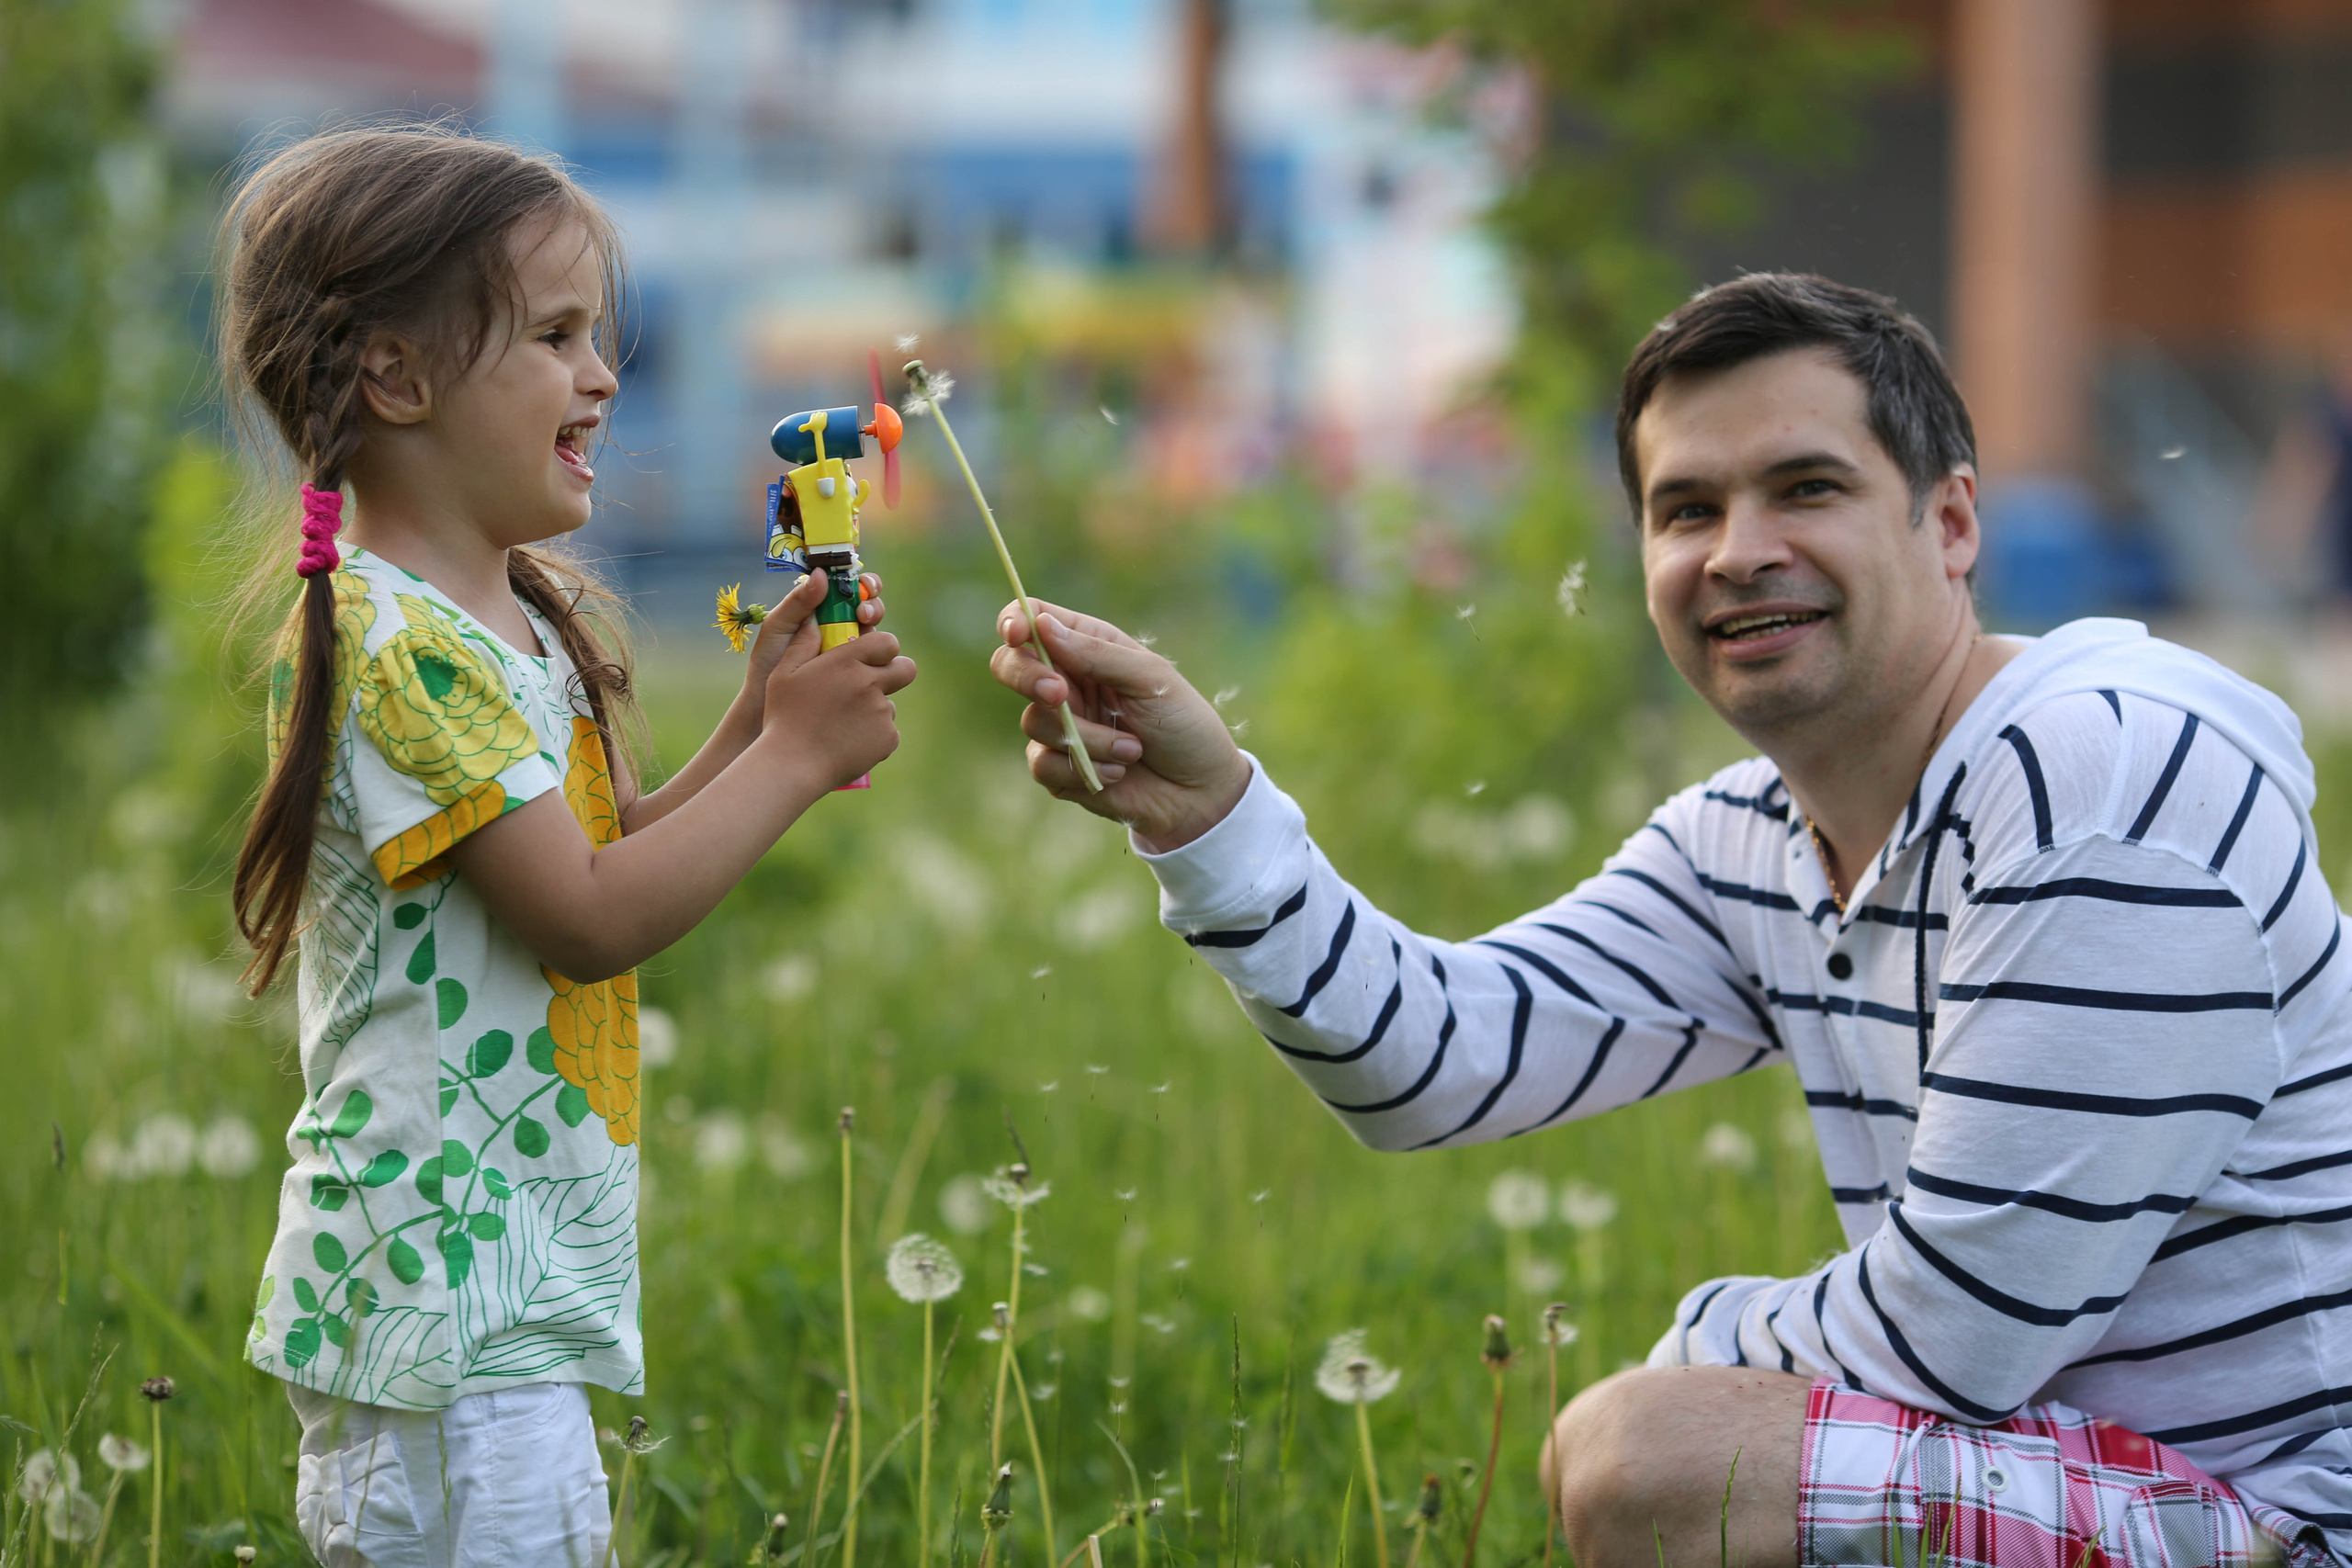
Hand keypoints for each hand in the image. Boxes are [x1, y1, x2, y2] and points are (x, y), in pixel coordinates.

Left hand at [741, 571, 887, 694]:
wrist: (768, 710)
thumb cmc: (768, 665)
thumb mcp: (777, 628)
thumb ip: (798, 602)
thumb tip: (822, 573)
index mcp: (821, 612)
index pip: (848, 588)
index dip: (860, 582)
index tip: (860, 584)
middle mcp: (840, 628)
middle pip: (869, 606)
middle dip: (873, 602)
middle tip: (863, 612)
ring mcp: (852, 651)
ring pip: (876, 632)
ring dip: (876, 625)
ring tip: (865, 630)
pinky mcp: (860, 674)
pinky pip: (878, 660)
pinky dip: (880, 654)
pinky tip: (871, 654)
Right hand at [761, 596, 916, 790]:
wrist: (793, 765)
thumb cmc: (783, 716)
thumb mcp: (784, 673)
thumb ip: (803, 643)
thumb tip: (814, 619)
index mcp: (847, 662)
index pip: (888, 642)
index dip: (882, 648)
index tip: (871, 656)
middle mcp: (870, 684)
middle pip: (906, 668)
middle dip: (895, 671)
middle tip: (873, 683)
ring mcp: (882, 713)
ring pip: (890, 704)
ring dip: (875, 708)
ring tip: (843, 722)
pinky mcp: (887, 739)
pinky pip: (887, 731)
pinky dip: (872, 735)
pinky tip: (847, 741)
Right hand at [989, 600, 1249, 850]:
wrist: (1200, 792)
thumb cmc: (1184, 725)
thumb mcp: (1150, 679)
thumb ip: (1096, 653)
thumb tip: (1041, 625)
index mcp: (1090, 647)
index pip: (1036, 619)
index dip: (1016, 620)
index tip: (1018, 634)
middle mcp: (1068, 682)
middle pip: (1011, 665)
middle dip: (1028, 678)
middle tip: (1058, 695)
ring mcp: (1060, 726)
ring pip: (1034, 722)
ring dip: (1086, 739)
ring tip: (1132, 749)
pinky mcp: (1059, 769)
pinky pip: (1043, 765)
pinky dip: (1082, 769)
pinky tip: (1119, 773)